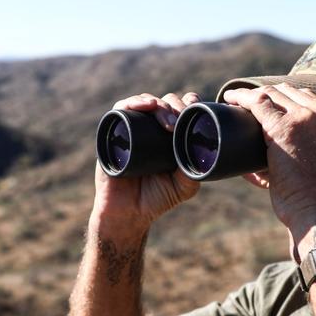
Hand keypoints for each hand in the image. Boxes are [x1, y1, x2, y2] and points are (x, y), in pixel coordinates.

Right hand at [92, 92, 201, 232]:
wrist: (127, 213)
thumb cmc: (156, 199)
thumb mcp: (184, 187)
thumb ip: (194, 170)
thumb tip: (201, 150)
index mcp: (169, 136)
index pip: (181, 109)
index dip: (189, 103)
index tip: (195, 108)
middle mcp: (151, 129)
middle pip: (165, 102)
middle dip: (174, 106)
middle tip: (178, 122)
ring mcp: (132, 128)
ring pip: (146, 102)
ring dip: (158, 104)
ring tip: (167, 122)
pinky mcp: (113, 131)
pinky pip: (121, 108)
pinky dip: (134, 102)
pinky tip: (147, 105)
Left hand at [222, 84, 315, 241]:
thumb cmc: (315, 198)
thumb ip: (305, 152)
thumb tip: (266, 157)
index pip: (304, 97)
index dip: (281, 97)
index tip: (265, 103)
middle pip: (287, 92)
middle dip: (265, 94)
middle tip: (245, 102)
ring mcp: (304, 118)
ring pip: (271, 93)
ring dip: (250, 94)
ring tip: (234, 99)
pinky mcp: (283, 128)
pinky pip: (258, 102)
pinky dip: (241, 98)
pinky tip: (230, 98)